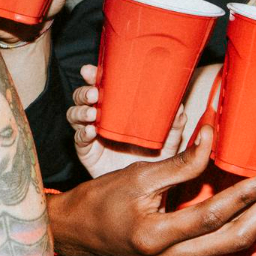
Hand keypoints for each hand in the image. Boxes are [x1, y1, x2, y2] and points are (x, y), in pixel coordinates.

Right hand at [49, 131, 255, 255]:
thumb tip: (211, 140)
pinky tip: (255, 211)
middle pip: (232, 240)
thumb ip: (178, 164)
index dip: (243, 196)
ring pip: (231, 248)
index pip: (212, 216)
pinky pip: (219, 247)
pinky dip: (241, 228)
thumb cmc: (98, 200)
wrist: (75, 232)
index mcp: (156, 235)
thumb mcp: (136, 175)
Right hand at [68, 64, 186, 176]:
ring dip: (80, 111)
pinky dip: (83, 133)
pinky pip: (79, 139)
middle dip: (83, 92)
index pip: (100, 86)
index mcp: (116, 107)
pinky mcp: (87, 151)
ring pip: (74, 115)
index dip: (92, 76)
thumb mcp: (168, 139)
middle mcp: (100, 117)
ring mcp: (91, 133)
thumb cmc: (155, 156)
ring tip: (92, 114)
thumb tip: (180, 107)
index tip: (90, 70)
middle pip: (81, 98)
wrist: (146, 185)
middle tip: (93, 93)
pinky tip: (91, 132)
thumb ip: (173, 124)